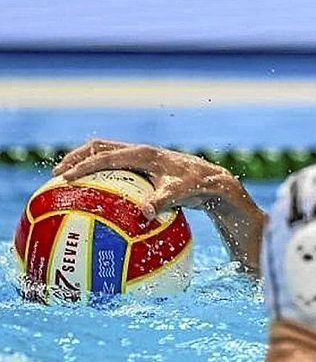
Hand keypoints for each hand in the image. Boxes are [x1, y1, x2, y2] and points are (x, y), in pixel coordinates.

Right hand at [54, 139, 265, 274]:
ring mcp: (142, 157)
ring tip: (68, 179)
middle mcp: (140, 151)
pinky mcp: (144, 165)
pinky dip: (102, 172)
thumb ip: (161, 202)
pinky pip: (116, 164)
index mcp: (144, 154)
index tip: (64, 178)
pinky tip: (95, 192)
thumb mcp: (179, 195)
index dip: (83, 166)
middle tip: (57, 176)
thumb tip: (144, 214)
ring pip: (106, 152)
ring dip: (86, 161)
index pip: (105, 156)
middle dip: (76, 158)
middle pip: (99, 147)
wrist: (213, 181)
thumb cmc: (196, 187)